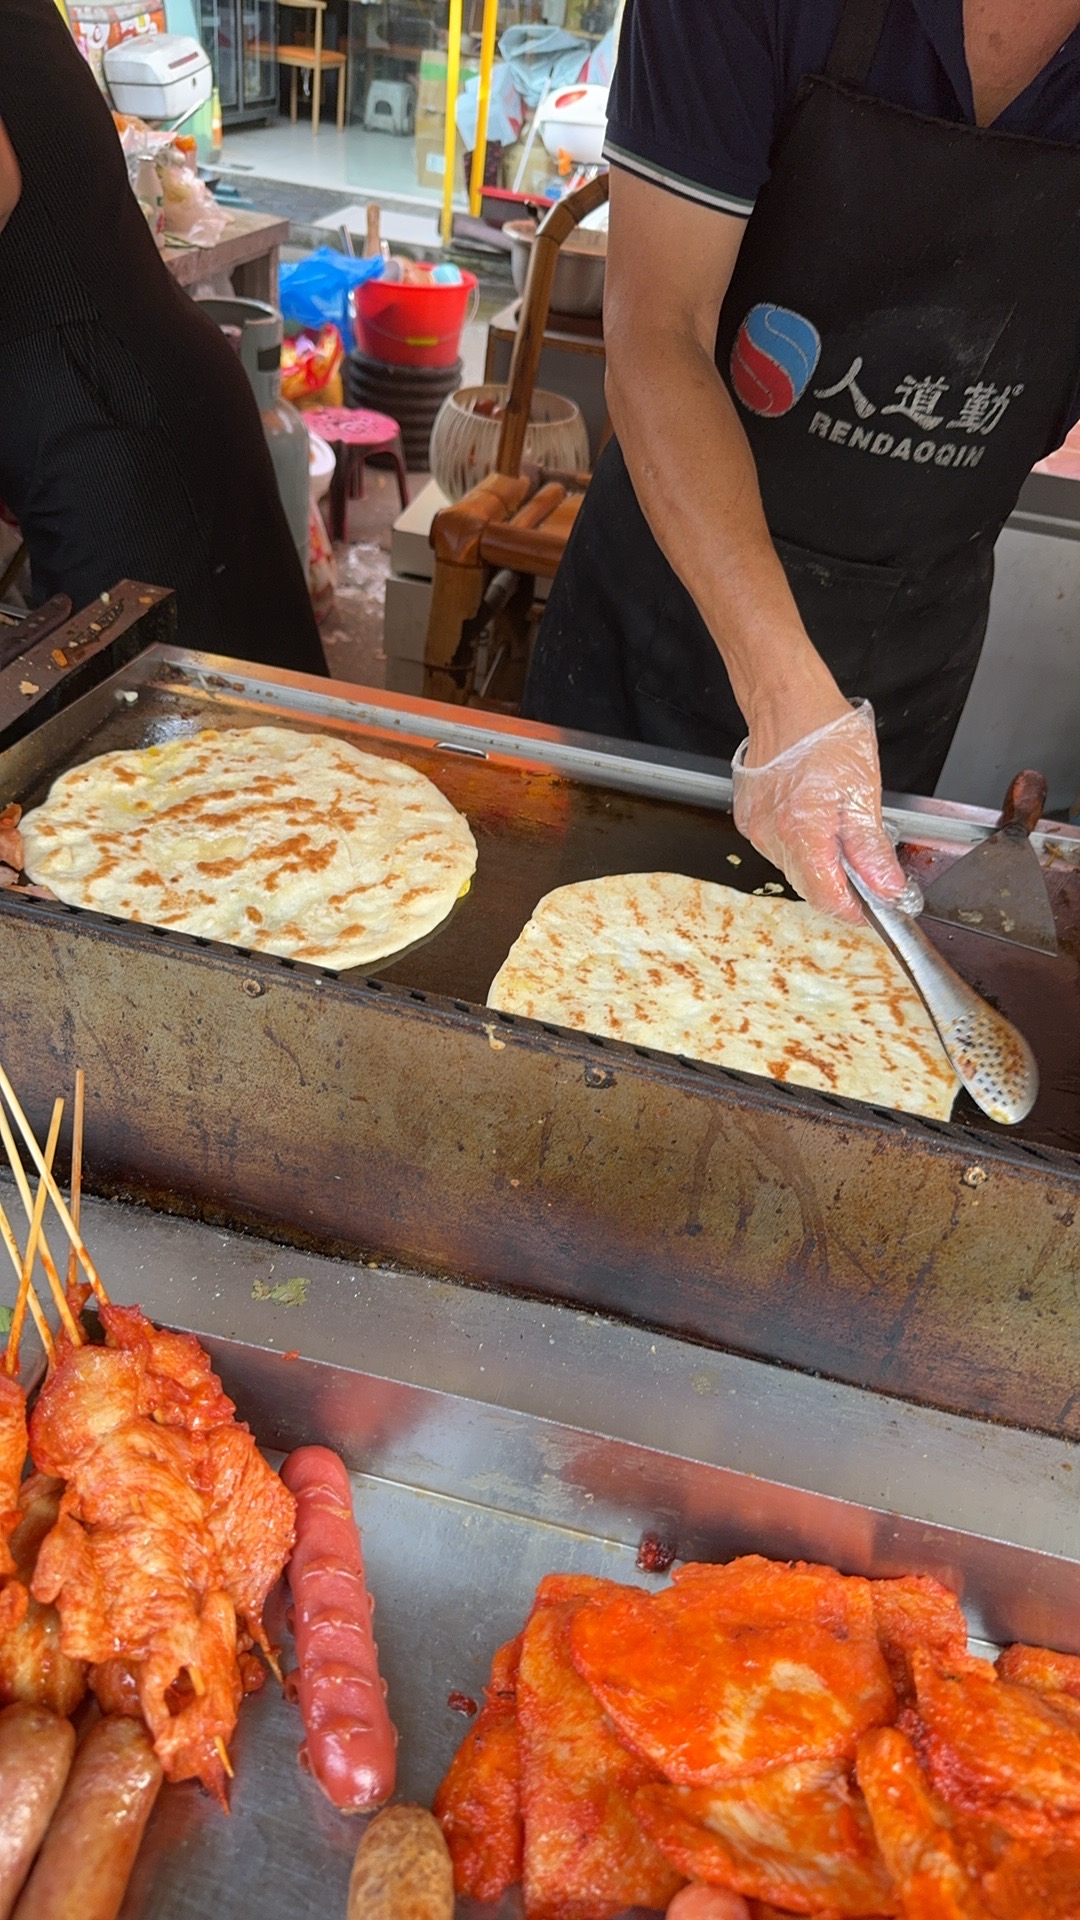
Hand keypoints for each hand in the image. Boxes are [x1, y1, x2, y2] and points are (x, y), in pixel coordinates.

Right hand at [731, 700, 904, 922]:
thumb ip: (870, 848)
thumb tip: (885, 886)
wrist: (787, 700)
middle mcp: (772, 837)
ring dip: (821, 863)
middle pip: (810, 886)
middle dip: (841, 886)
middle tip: (868, 870)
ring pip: (794, 868)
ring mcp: (757, 829)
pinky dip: (801, 844)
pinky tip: (815, 818)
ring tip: (840, 831)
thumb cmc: (826, 734)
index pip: (827, 897)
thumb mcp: (862, 792)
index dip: (854, 909)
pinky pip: (778, 847)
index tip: (875, 907)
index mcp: (802, 834)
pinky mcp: (749, 818)